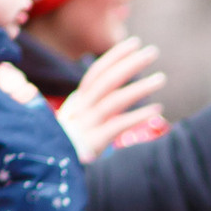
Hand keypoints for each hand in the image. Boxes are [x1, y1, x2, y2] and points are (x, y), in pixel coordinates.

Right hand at [58, 36, 168, 162]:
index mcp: (78, 100)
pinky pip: (118, 126)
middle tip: (153, 51)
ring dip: (139, 88)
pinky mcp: (94, 142)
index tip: (134, 42)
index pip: (97, 72)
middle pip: (107, 81)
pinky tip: (157, 110)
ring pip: (114, 101)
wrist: (50, 168)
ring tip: (161, 79)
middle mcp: (82, 108)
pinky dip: (137, 117)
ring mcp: (87, 124)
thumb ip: (92, 100)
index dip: (115, 56)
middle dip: (130, 64)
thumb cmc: (67, 141)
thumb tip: (110, 81)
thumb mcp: (76, 117)